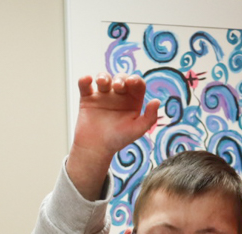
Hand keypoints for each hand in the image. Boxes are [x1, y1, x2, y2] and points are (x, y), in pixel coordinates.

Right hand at [66, 72, 159, 198]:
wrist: (96, 149)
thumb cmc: (118, 140)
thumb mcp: (137, 130)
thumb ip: (149, 117)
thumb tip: (157, 101)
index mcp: (133, 100)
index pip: (137, 84)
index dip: (135, 80)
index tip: (131, 82)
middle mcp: (118, 96)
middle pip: (120, 78)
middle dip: (120, 79)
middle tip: (117, 86)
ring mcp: (102, 96)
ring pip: (103, 78)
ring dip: (103, 76)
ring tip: (102, 82)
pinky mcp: (87, 99)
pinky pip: (85, 86)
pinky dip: (84, 80)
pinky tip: (87, 80)